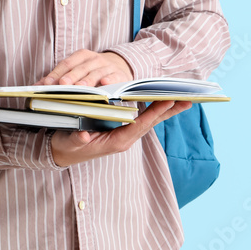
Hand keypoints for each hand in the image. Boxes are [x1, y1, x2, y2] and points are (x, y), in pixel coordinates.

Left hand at [36, 49, 132, 86]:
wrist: (118, 65)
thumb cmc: (92, 70)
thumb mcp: (77, 69)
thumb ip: (58, 77)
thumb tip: (37, 86)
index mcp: (81, 56)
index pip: (67, 64)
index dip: (56, 73)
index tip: (47, 83)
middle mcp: (94, 59)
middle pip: (80, 68)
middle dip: (71, 77)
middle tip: (62, 84)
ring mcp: (107, 67)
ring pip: (96, 73)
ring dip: (87, 81)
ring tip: (80, 88)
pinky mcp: (119, 75)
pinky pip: (114, 77)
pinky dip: (110, 80)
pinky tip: (105, 84)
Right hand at [50, 100, 192, 167]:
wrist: (63, 152)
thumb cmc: (66, 145)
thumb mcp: (69, 142)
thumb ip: (77, 139)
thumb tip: (83, 136)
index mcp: (116, 142)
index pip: (139, 126)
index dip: (153, 113)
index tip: (168, 101)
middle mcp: (125, 138)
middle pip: (151, 123)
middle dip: (169, 111)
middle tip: (188, 99)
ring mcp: (126, 134)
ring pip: (150, 120)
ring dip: (166, 109)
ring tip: (183, 98)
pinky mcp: (124, 129)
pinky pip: (144, 118)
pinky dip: (156, 109)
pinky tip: (165, 100)